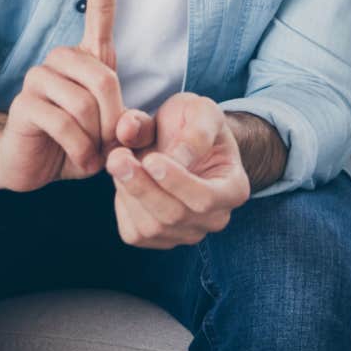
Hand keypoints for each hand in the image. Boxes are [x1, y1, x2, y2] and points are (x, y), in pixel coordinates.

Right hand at [0, 0, 126, 191]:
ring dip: (95, 137)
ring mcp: (38, 78)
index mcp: (88, 57)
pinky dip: (80, 149)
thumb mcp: (116, 133)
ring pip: (84, 102)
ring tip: (91, 151)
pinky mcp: (24, 103)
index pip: (99, 11)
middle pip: (104, 77)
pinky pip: (64, 123)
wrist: (36, 167)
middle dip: (115, 117)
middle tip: (111, 143)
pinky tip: (77, 158)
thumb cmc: (81, 143)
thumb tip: (127, 125)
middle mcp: (62, 59)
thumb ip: (132, 124)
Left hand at [107, 92, 251, 247]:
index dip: (177, 183)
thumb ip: (193, 132)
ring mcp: (187, 233)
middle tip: (117, 156)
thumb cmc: (195, 124)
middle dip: (142, 187)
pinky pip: (134, 233)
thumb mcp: (202, 111)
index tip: (151, 159)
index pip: (206, 199)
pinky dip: (122, 206)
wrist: (181, 138)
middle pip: (174, 216)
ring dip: (127, 193)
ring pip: (151, 228)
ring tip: (118, 158)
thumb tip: (173, 157)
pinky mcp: (158, 239)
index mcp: (234, 189)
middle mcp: (215, 218)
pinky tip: (125, 179)